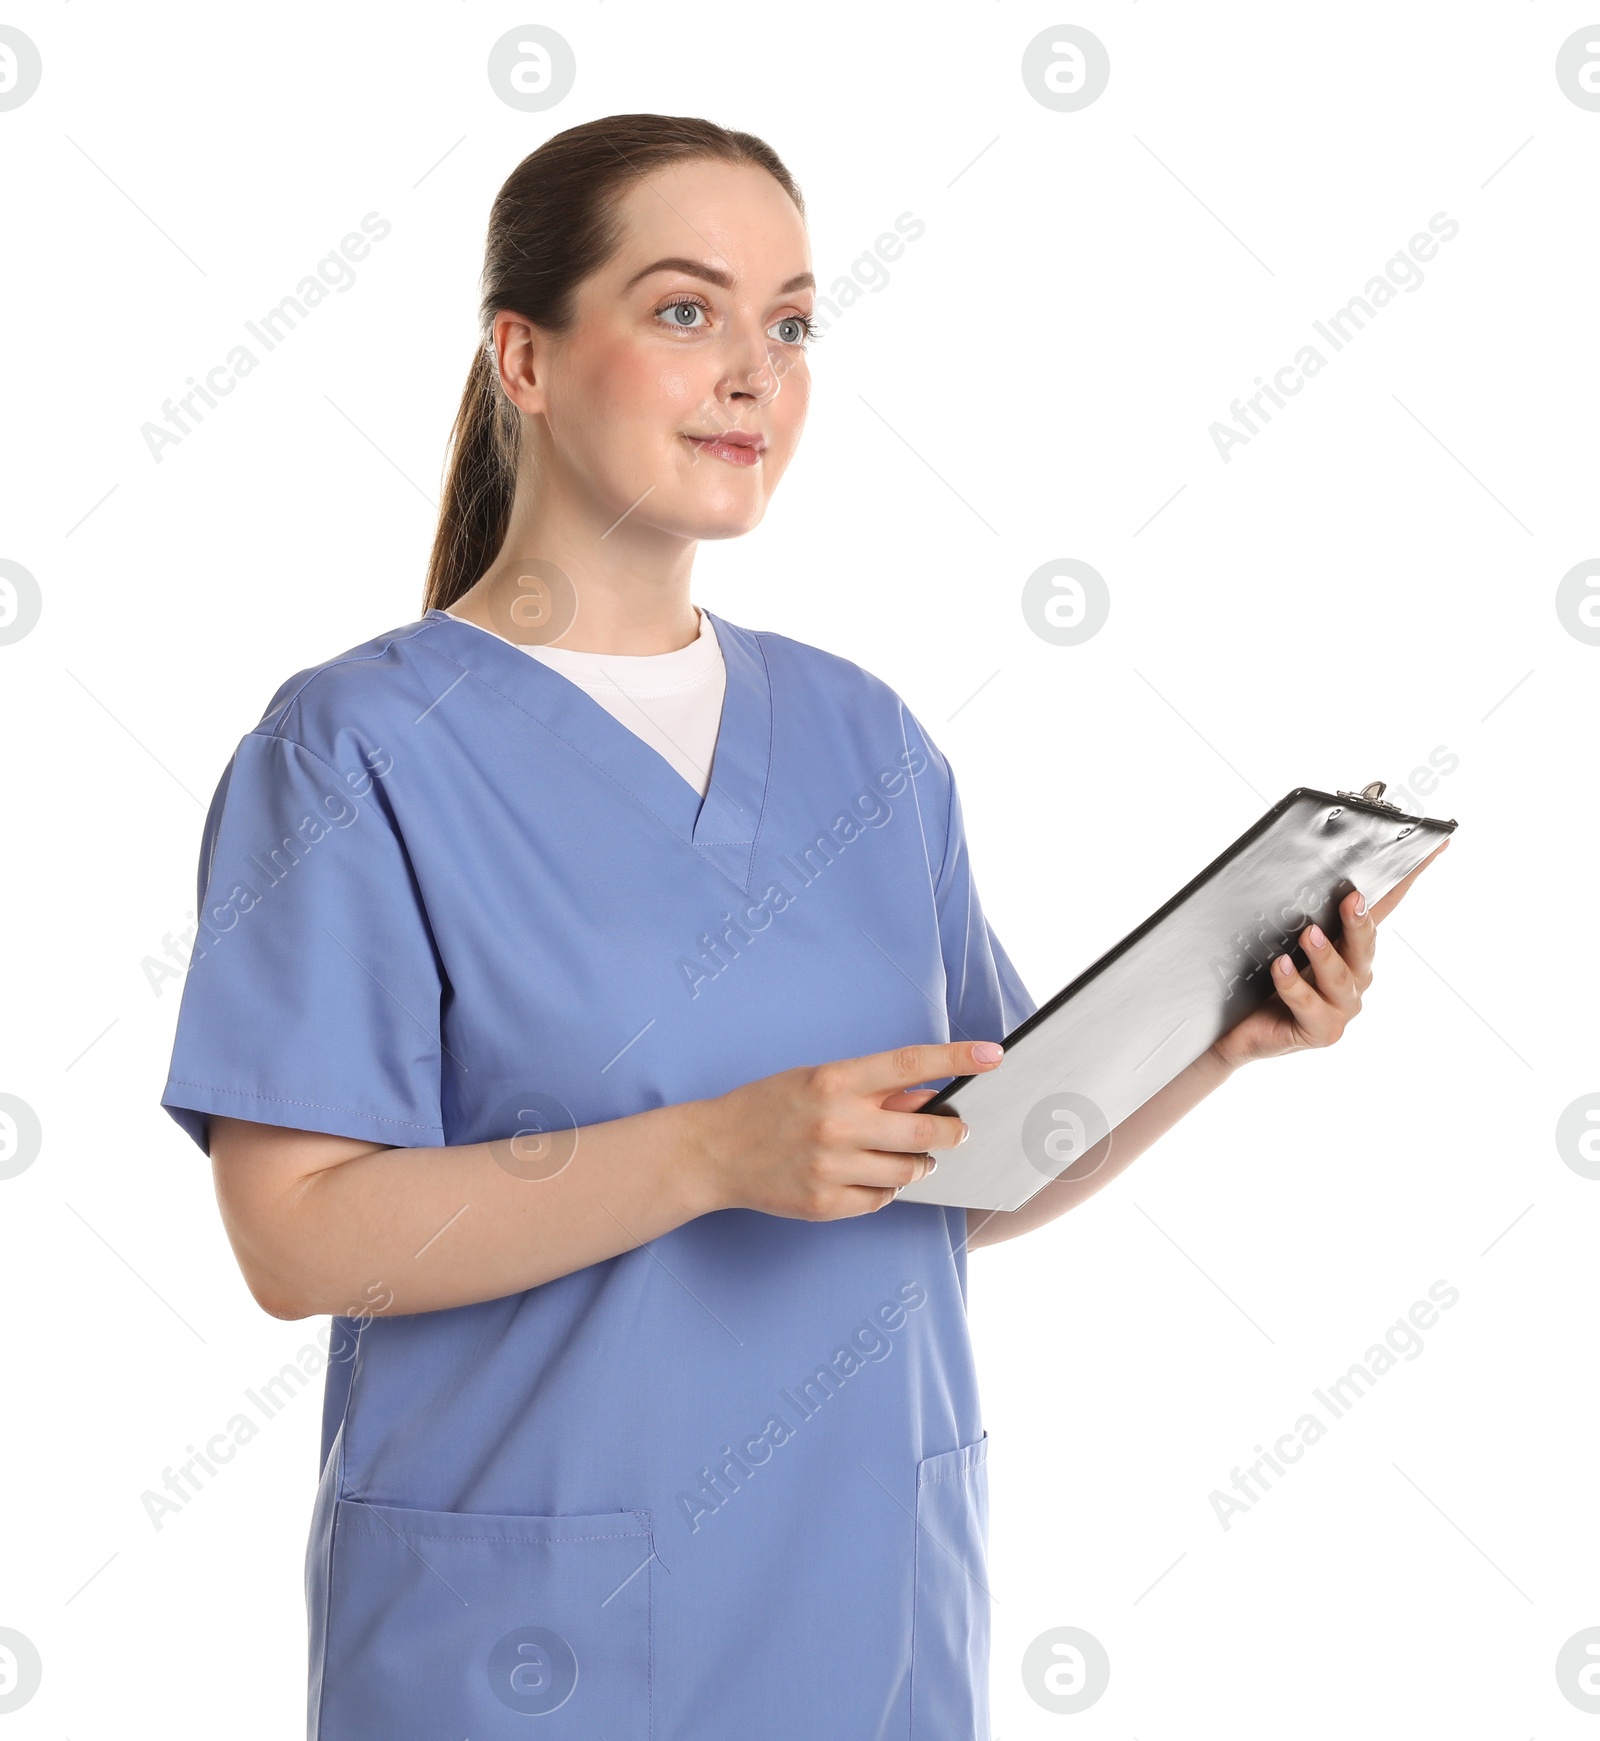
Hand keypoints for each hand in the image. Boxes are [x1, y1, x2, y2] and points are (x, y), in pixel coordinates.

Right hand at [687, 1040, 1003, 1219]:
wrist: (712, 1152)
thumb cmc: (767, 1106)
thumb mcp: (816, 1079)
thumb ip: (872, 1089)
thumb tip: (928, 1094)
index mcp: (834, 1081)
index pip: (911, 1065)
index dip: (958, 1059)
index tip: (992, 1056)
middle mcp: (836, 1124)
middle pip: (925, 1132)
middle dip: (953, 1132)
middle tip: (958, 1129)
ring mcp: (830, 1168)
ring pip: (909, 1172)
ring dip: (920, 1164)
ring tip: (908, 1156)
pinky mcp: (824, 1204)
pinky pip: (881, 1199)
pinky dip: (885, 1188)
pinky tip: (868, 1175)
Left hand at [1208, 838, 1449, 1070]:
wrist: (1238, 1031)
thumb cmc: (1260, 981)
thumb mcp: (1280, 939)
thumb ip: (1298, 911)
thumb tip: (1294, 863)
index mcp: (1351, 949)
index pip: (1383, 907)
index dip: (1407, 878)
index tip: (1434, 843)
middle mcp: (1354, 977)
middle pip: (1365, 944)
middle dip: (1360, 920)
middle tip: (1352, 898)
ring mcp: (1341, 1007)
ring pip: (1340, 976)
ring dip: (1324, 954)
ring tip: (1308, 934)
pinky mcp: (1321, 1031)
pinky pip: (1308, 1003)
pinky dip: (1292, 983)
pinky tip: (1279, 966)